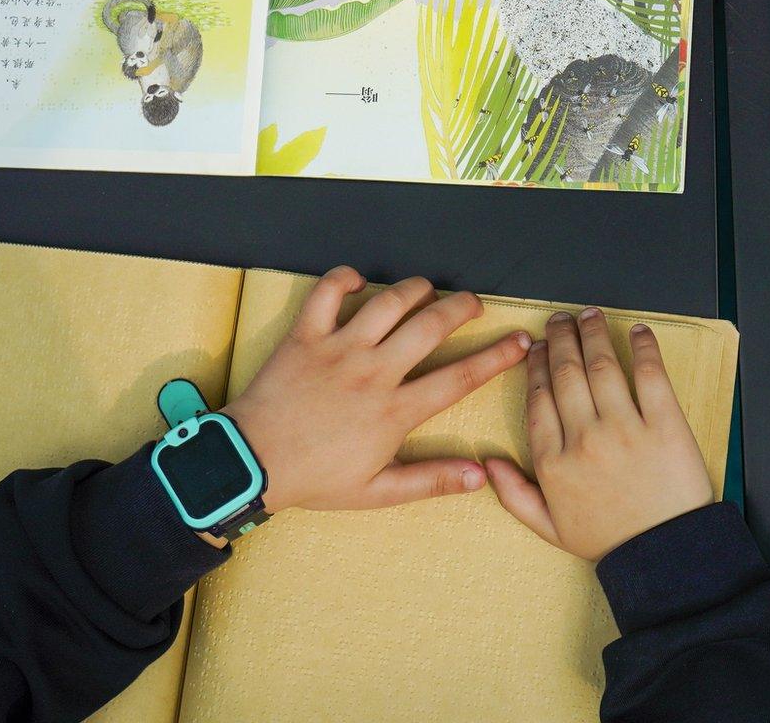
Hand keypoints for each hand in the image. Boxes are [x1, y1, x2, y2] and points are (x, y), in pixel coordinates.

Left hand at [222, 267, 530, 513]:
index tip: (520, 342)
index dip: (497, 358)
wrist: (249, 464)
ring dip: (416, 289)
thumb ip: (431, 480)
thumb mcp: (376, 491)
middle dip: (462, 308)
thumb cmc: (313, 479)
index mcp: (394, 411)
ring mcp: (338, 349)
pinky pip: (327, 292)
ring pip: (389, 302)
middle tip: (474, 304)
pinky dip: (344, 278)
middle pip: (432, 326)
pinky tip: (358, 281)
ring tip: (427, 290)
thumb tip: (480, 476)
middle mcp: (373, 372)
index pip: (459, 378)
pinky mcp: (305, 336)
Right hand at [484, 309, 712, 559]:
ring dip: (594, 334)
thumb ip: (515, 495)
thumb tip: (488, 462)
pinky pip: (650, 375)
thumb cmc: (610, 541)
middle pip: (567, 374)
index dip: (538, 367)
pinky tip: (637, 331)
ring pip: (602, 366)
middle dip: (561, 339)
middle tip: (561, 320)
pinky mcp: (664, 425)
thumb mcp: (551, 528)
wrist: (666, 554)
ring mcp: (625, 430)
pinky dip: (643, 348)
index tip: (539, 348)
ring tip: (590, 316)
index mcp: (553, 464)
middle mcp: (584, 440)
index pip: (539, 399)